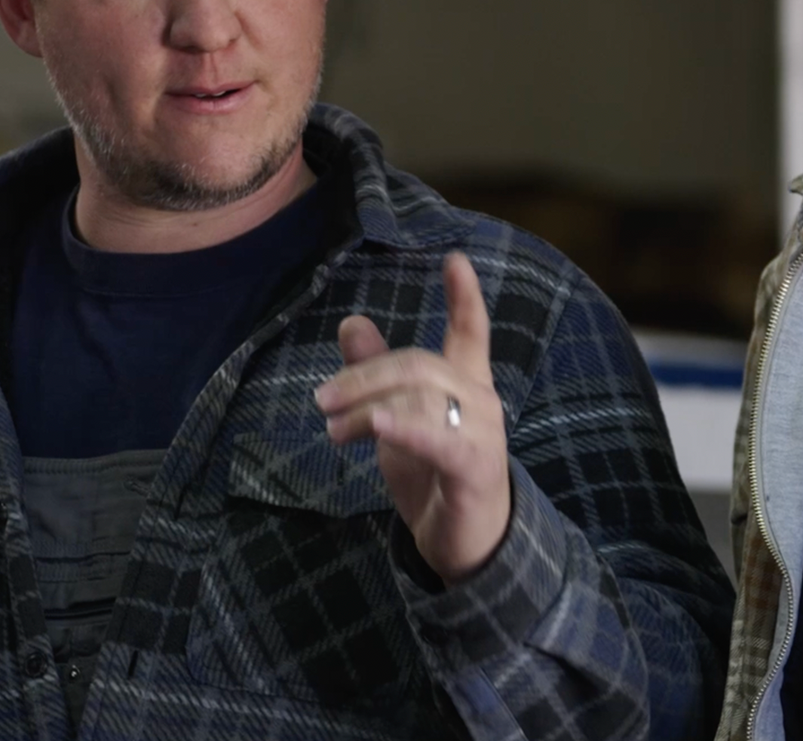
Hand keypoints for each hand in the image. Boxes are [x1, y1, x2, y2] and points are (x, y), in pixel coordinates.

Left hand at [315, 251, 510, 581]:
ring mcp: (481, 433)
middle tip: (321, 401)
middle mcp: (480, 401)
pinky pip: (438, 440)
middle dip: (364, 376)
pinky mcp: (473, 467)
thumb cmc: (434, 476)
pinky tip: (378, 423)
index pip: (470, 332)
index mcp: (466, 385)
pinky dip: (405, 429)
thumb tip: (351, 322)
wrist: (470, 545)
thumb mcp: (397, 420)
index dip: (465, 296)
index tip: (456, 258)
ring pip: (419, 397)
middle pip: (418, 365)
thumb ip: (377, 374)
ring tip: (333, 432)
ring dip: (367, 409)